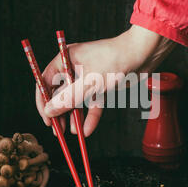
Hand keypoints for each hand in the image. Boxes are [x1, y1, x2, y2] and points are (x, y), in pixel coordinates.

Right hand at [36, 25, 175, 135]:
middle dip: (59, 112)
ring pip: (77, 100)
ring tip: (72, 132)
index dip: (43, 101)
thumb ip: (68, 98)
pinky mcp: (102, 85)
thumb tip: (49, 111)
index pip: (45, 81)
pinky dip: (91, 116)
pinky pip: (92, 103)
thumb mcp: (89, 82)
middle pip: (60, 92)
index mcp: (65, 59)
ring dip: (74, 117)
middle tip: (57, 130)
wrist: (143, 54)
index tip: (46, 118)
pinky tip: (87, 130)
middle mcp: (74, 67)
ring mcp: (89, 76)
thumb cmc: (115, 59)